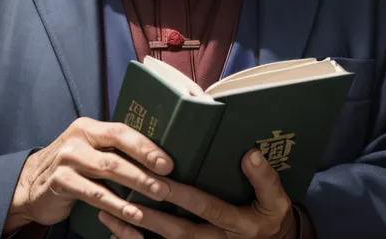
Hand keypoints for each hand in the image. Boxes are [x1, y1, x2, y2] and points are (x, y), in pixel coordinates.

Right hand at [3, 118, 173, 233]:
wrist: (29, 185)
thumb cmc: (70, 167)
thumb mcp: (88, 150)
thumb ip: (112, 149)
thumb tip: (155, 157)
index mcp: (88, 127)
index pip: (121, 130)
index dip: (146, 145)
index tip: (168, 161)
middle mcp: (77, 138)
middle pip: (117, 149)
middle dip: (145, 165)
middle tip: (167, 180)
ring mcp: (67, 159)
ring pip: (108, 170)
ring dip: (136, 184)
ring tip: (158, 195)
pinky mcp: (60, 182)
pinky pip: (94, 194)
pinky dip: (116, 205)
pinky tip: (132, 214)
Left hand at [98, 149, 296, 238]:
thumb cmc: (270, 217)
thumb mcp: (276, 200)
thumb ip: (264, 179)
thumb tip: (250, 154)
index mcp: (237, 224)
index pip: (207, 208)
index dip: (184, 195)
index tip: (162, 178)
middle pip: (179, 231)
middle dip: (152, 215)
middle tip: (126, 194)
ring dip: (137, 231)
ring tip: (109, 213)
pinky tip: (116, 232)